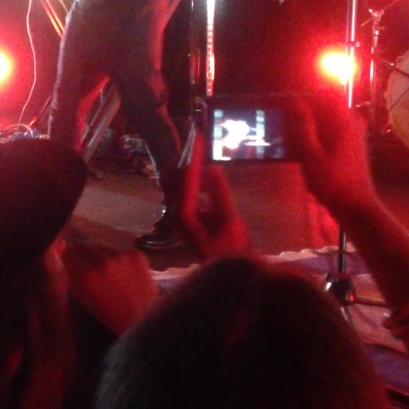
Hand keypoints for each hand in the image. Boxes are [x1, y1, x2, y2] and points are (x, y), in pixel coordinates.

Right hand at [60, 241, 157, 334]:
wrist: (144, 316)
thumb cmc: (111, 314)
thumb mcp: (85, 299)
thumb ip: (73, 276)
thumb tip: (63, 254)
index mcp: (87, 276)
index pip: (69, 253)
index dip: (68, 256)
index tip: (70, 259)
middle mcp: (103, 262)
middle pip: (85, 246)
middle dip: (84, 255)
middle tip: (89, 266)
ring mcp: (121, 256)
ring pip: (102, 248)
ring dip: (101, 256)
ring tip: (108, 271)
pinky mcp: (135, 254)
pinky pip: (119, 251)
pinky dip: (118, 258)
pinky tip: (123, 272)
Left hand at [176, 125, 250, 260]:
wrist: (227, 272)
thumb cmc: (231, 249)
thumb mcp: (230, 221)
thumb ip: (220, 194)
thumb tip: (213, 168)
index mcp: (185, 215)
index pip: (187, 179)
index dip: (193, 157)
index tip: (198, 138)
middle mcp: (177, 214)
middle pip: (178, 178)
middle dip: (188, 157)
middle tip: (197, 137)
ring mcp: (180, 216)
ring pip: (180, 184)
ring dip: (191, 166)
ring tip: (199, 147)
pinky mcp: (186, 217)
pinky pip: (187, 191)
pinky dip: (194, 178)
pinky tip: (204, 170)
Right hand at [288, 94, 377, 216]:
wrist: (355, 207)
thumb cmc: (332, 182)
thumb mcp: (311, 154)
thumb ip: (304, 126)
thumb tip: (297, 101)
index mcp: (344, 121)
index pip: (328, 93)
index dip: (309, 95)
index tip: (290, 105)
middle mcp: (353, 123)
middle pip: (329, 105)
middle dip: (309, 111)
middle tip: (289, 125)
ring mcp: (355, 135)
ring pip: (331, 118)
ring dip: (313, 124)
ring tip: (295, 137)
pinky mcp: (353, 145)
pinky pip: (335, 129)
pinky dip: (321, 134)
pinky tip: (307, 149)